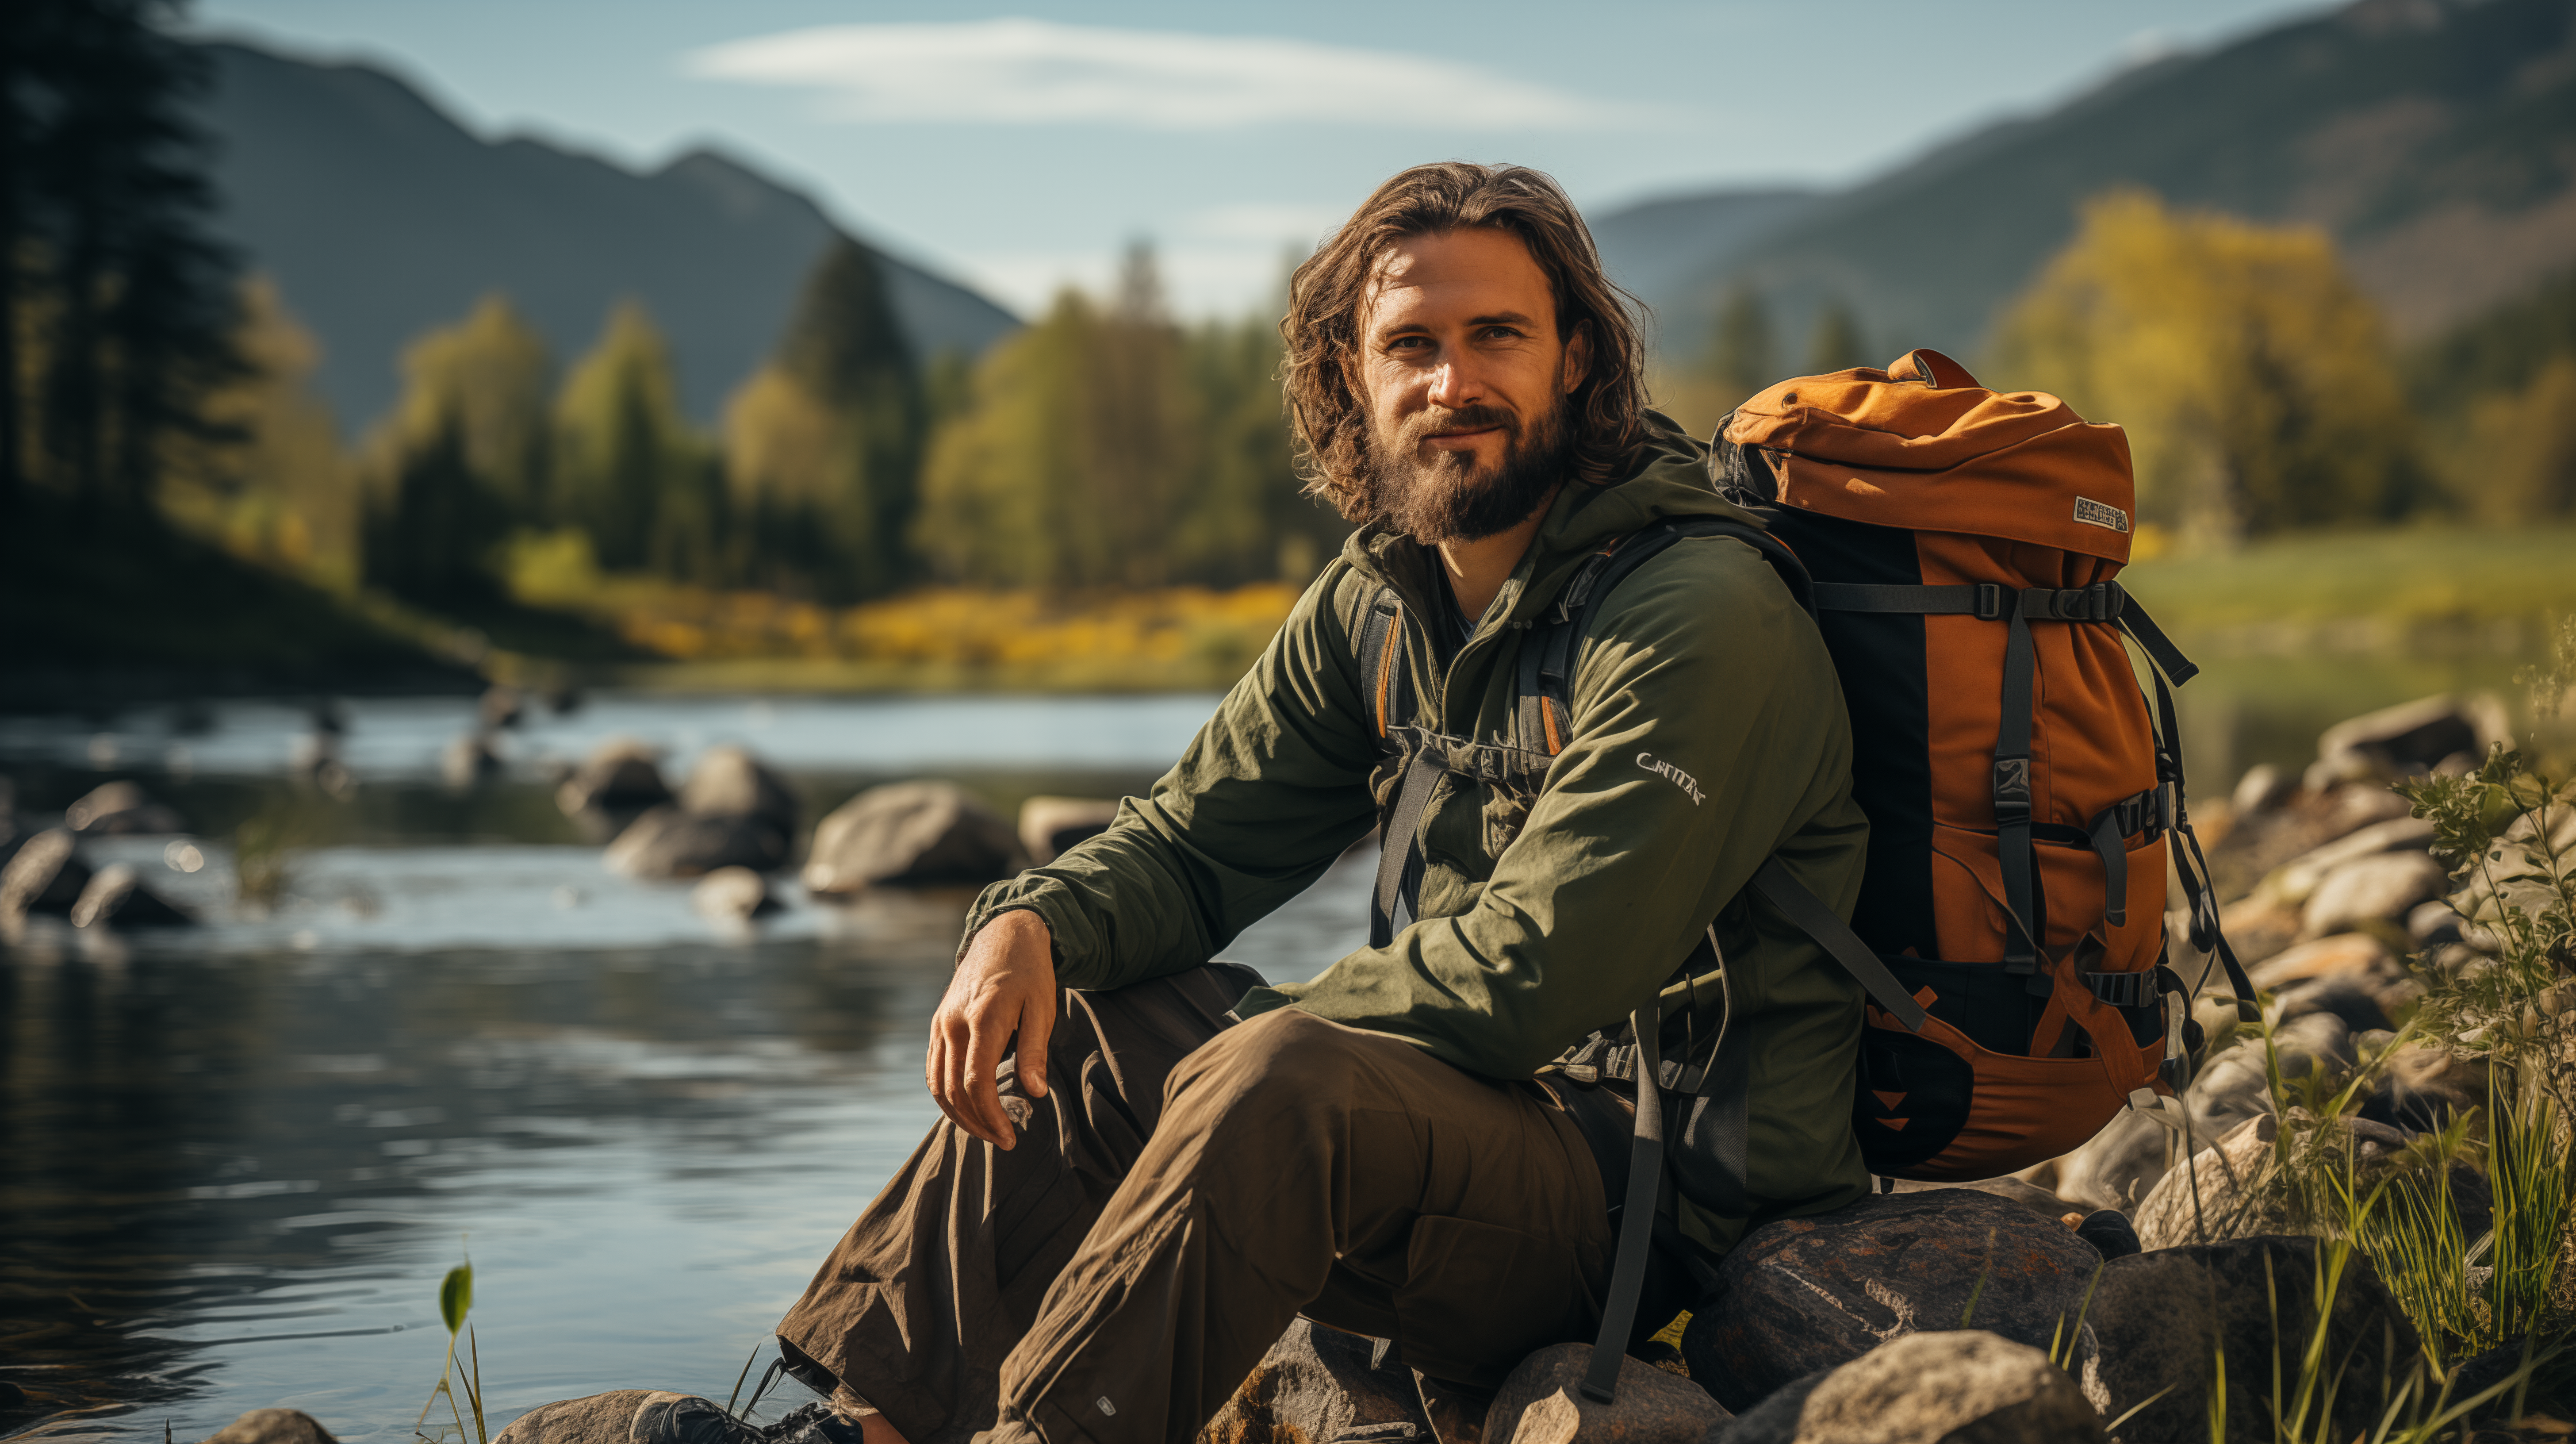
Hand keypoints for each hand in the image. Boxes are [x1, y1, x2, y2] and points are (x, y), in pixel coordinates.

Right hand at [927, 909, 1056, 1148]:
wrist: (1004, 934)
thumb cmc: (1030, 972)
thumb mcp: (1043, 1007)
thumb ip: (1036, 1050)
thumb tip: (1035, 1093)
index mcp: (983, 1018)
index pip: (977, 1082)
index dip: (991, 1116)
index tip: (1010, 1136)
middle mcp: (954, 1023)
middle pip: (955, 1089)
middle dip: (977, 1122)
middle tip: (1003, 1141)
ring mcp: (941, 1023)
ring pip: (938, 1084)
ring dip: (959, 1114)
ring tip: (985, 1131)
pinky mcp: (937, 1024)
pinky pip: (933, 1069)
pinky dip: (945, 1095)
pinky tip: (966, 1108)